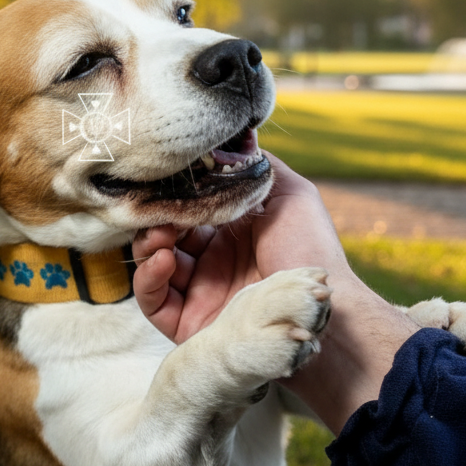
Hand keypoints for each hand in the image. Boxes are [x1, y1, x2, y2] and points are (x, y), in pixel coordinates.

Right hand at [133, 153, 351, 343]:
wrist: (318, 307)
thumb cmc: (311, 251)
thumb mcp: (292, 195)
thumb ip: (258, 167)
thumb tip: (229, 142)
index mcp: (231, 235)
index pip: (187, 211)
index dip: (173, 197)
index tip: (166, 181)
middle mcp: (211, 263)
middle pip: (163, 236)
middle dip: (154, 219)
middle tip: (157, 210)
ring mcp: (198, 293)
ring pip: (151, 265)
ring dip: (147, 245)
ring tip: (161, 236)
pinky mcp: (187, 323)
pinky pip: (153, 301)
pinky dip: (147, 278)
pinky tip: (163, 260)